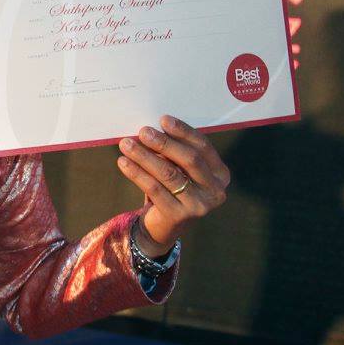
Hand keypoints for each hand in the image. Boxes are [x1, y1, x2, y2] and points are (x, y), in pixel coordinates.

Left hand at [116, 115, 230, 255]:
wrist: (164, 225)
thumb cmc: (172, 187)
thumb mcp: (178, 168)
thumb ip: (173, 151)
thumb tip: (151, 129)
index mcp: (220, 174)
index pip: (203, 147)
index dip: (183, 132)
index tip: (163, 119)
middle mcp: (215, 191)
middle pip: (189, 160)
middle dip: (164, 143)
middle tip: (143, 131)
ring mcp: (199, 205)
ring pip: (169, 174)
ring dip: (145, 156)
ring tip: (126, 144)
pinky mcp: (179, 216)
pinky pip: (154, 189)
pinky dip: (137, 173)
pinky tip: (123, 163)